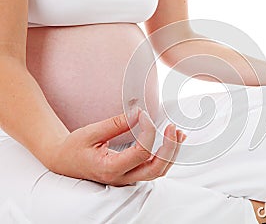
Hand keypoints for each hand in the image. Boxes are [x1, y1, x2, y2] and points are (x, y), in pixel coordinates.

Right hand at [48, 107, 185, 185]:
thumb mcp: (91, 132)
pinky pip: (154, 168)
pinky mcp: (131, 173)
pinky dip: (166, 155)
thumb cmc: (74, 147)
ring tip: (178, 133)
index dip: (148, 132)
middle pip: (156, 169)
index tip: (144, 115)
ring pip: (159, 171)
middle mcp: (122, 177)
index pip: (141, 152)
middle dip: (169, 148)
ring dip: (171, 153)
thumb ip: (116, 123)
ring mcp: (128, 178)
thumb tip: (138, 113)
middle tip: (172, 127)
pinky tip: (172, 140)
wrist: (63, 161)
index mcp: (110, 168)